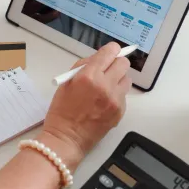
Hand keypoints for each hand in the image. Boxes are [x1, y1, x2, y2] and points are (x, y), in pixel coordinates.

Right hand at [40, 42, 131, 170]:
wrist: (67, 138)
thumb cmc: (62, 110)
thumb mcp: (66, 82)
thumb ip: (83, 67)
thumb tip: (98, 59)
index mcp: (88, 76)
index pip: (110, 52)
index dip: (110, 50)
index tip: (109, 52)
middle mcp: (105, 85)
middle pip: (123, 63)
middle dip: (115, 64)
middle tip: (107, 70)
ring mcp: (115, 99)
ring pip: (126, 79)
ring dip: (118, 79)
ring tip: (105, 88)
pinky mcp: (120, 111)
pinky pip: (124, 95)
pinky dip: (116, 95)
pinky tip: (104, 102)